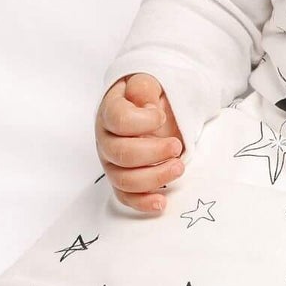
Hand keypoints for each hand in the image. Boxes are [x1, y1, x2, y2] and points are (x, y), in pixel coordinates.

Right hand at [95, 73, 184, 214]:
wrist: (148, 110)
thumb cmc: (147, 98)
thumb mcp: (147, 83)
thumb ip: (143, 88)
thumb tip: (143, 103)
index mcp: (110, 112)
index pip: (119, 120)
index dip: (143, 121)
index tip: (160, 116)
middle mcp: (106, 140)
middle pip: (122, 154)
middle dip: (153, 153)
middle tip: (176, 147)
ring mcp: (111, 163)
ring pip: (124, 179)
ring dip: (155, 177)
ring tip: (179, 167)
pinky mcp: (121, 181)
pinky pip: (126, 197)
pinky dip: (143, 203)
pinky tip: (162, 201)